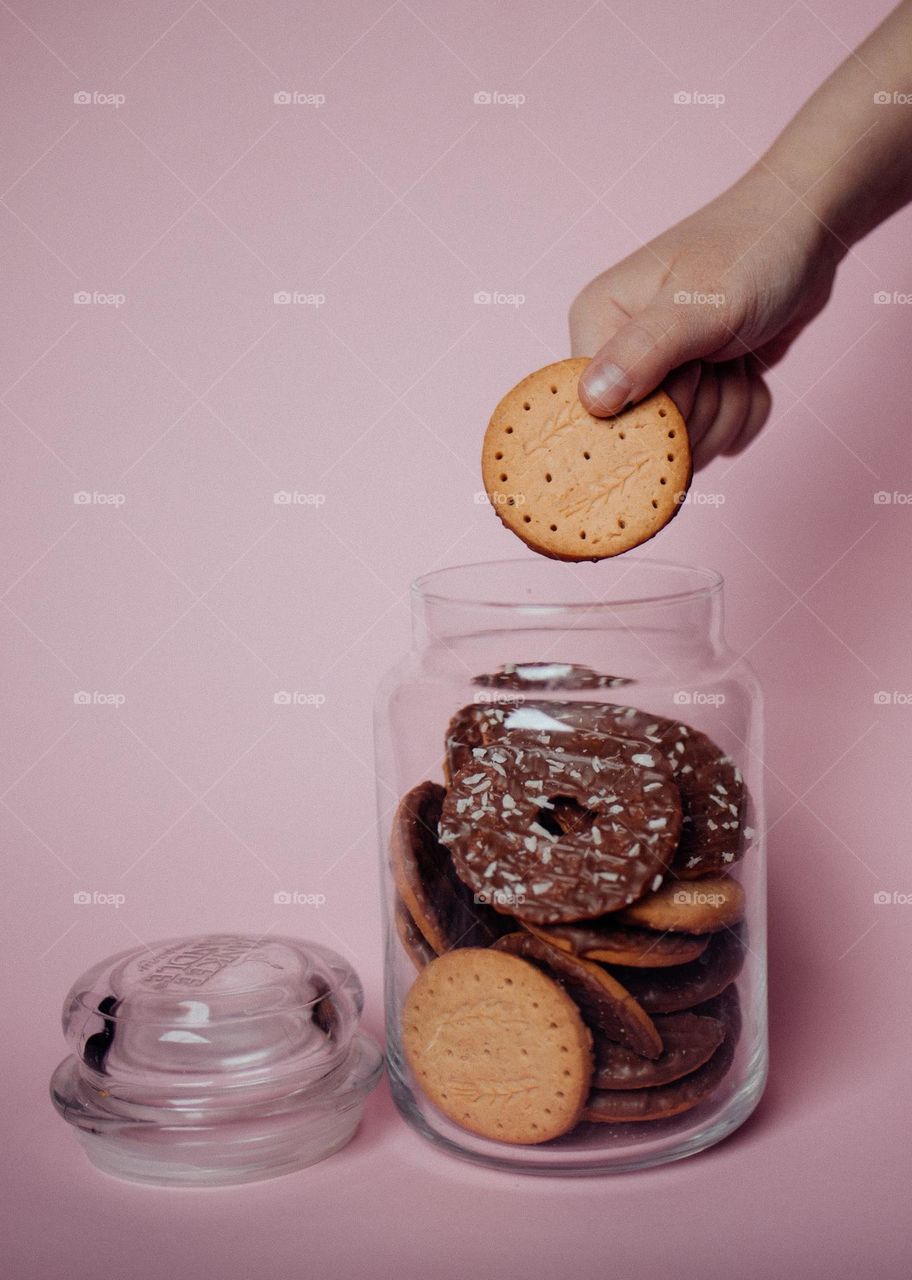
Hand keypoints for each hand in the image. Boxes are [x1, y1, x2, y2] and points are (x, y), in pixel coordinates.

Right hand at [569, 168, 842, 468]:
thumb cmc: (752, 250)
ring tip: (738, 355)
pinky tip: (749, 368)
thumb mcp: (700, 302)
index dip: (653, 414)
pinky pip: (719, 437)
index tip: (694, 377)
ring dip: (730, 406)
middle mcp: (618, 353)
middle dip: (702, 408)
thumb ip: (644, 351)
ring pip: (689, 441)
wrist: (809, 230)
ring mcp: (659, 375)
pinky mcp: (697, 391)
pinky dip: (747, 409)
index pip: (599, 412)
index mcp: (598, 322)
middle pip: (649, 436)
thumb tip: (591, 401)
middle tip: (721, 359)